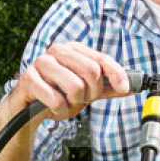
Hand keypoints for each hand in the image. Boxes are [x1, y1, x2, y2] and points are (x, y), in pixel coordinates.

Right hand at [14, 41, 131, 119]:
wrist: (27, 110)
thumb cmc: (56, 95)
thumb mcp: (85, 92)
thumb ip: (107, 88)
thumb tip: (133, 86)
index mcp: (72, 50)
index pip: (101, 58)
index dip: (116, 73)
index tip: (125, 88)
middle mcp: (57, 51)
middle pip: (91, 71)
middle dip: (90, 93)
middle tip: (81, 100)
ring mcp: (41, 63)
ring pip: (75, 86)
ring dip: (73, 104)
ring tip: (64, 105)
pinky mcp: (28, 80)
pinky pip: (56, 100)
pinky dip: (59, 111)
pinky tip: (52, 109)